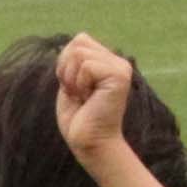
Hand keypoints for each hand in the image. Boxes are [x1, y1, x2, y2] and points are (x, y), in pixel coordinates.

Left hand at [54, 31, 135, 162]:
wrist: (90, 145)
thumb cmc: (79, 120)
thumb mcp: (70, 84)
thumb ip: (72, 62)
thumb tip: (71, 43)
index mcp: (107, 62)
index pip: (79, 41)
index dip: (66, 63)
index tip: (73, 88)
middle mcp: (117, 62)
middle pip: (78, 42)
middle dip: (66, 69)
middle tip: (77, 94)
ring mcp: (120, 67)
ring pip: (79, 52)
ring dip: (72, 78)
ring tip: (82, 97)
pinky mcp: (119, 76)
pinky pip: (86, 66)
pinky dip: (79, 84)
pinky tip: (88, 99)